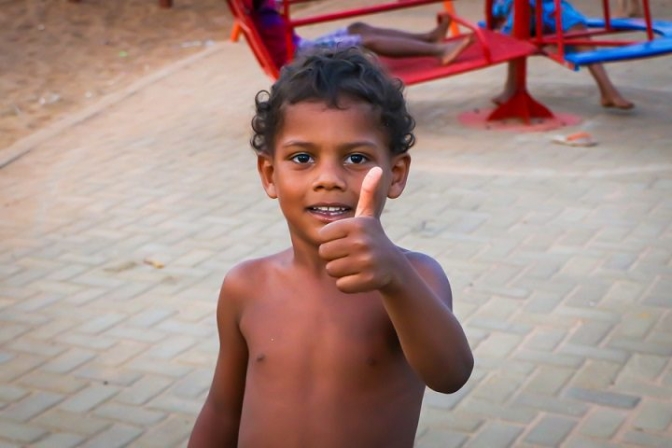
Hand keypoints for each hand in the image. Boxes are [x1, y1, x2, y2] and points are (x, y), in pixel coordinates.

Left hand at [318, 167, 400, 293]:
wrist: (394, 267)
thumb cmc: (373, 239)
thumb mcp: (369, 217)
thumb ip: (368, 193)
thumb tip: (376, 169)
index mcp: (357, 224)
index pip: (322, 237)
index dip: (332, 241)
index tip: (347, 241)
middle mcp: (362, 241)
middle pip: (324, 253)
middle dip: (335, 257)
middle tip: (352, 254)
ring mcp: (367, 262)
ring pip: (332, 270)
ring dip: (341, 271)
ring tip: (356, 265)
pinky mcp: (369, 281)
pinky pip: (342, 285)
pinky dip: (349, 284)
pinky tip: (361, 277)